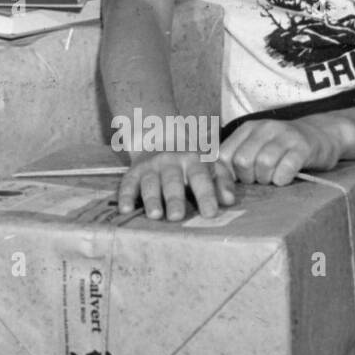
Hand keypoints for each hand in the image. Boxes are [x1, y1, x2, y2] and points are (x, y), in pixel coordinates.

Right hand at [117, 150, 235, 221]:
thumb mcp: (211, 165)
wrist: (161, 137)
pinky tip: (125, 209)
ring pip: (150, 182)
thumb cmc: (192, 161)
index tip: (210, 213)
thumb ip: (222, 182)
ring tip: (154, 215)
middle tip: (176, 217)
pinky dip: (125, 196)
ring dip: (151, 199)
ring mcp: (150, 166)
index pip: (200, 178)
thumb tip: (229, 200)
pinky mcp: (133, 171)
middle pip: (172, 181)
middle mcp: (170, 161)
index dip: (206, 195)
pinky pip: (127, 183)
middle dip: (174, 199)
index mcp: (193, 160)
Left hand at [217, 114, 354, 186]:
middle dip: (248, 178)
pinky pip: (286, 167)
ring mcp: (284, 135)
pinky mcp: (303, 146)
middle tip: (260, 180)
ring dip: (267, 179)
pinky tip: (285, 179)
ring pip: (263, 163)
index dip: (222, 178)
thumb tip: (217, 189)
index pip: (223, 155)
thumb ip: (236, 161)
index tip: (227, 195)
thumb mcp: (257, 148)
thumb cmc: (283, 149)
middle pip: (242, 161)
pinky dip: (283, 178)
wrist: (323, 134)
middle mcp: (263, 128)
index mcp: (246, 129)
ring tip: (273, 179)